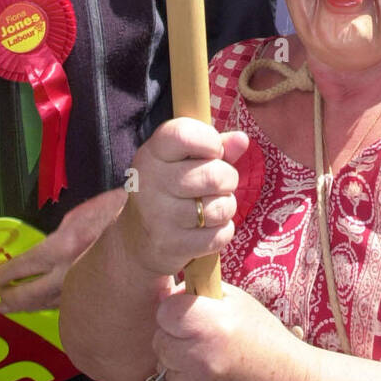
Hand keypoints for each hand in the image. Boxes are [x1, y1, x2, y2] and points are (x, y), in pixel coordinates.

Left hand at [0, 188, 125, 311]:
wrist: (153, 229)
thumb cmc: (120, 211)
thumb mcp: (84, 213)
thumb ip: (63, 231)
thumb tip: (50, 248)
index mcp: (63, 247)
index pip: (26, 265)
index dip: (7, 274)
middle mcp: (71, 273)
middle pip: (34, 293)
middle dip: (14, 298)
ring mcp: (86, 287)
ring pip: (51, 303)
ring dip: (30, 307)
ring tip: (15, 309)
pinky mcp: (98, 296)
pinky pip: (70, 305)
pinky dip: (54, 307)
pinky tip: (49, 308)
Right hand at [121, 119, 249, 278]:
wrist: (138, 239)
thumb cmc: (171, 188)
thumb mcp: (184, 159)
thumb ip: (214, 145)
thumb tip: (242, 139)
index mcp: (152, 153)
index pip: (184, 135)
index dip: (210, 141)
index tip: (214, 151)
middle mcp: (150, 182)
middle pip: (213, 176)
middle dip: (228, 179)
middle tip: (220, 184)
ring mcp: (158, 216)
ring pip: (220, 208)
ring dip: (226, 206)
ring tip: (212, 206)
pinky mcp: (170, 245)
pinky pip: (219, 235)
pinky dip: (222, 231)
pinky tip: (207, 228)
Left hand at [153, 283, 307, 380]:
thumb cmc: (265, 339)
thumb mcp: (239, 302)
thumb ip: (202, 293)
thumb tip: (169, 292)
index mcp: (209, 325)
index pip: (164, 312)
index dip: (175, 312)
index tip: (190, 317)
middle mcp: (198, 359)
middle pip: (160, 342)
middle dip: (176, 339)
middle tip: (202, 341)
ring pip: (164, 369)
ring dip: (179, 365)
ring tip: (210, 364)